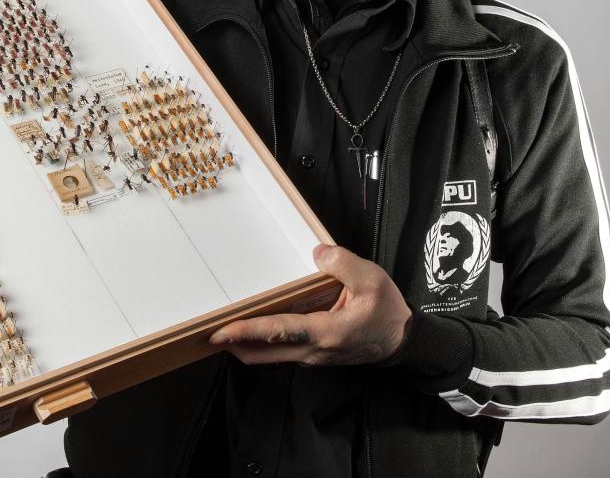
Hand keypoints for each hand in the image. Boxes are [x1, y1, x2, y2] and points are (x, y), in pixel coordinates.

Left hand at [208, 244, 411, 366]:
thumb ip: (343, 263)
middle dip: (233, 344)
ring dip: (246, 345)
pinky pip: (281, 351)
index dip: (246, 331)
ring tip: (223, 329)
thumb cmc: (388, 312)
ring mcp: (312, 355)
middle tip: (206, 332)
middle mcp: (313, 350)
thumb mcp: (373, 279)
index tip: (219, 331)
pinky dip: (262, 343)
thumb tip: (317, 252)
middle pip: (263, 354)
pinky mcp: (313, 353)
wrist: (403, 341)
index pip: (277, 332)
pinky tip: (252, 328)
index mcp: (326, 333)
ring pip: (270, 356)